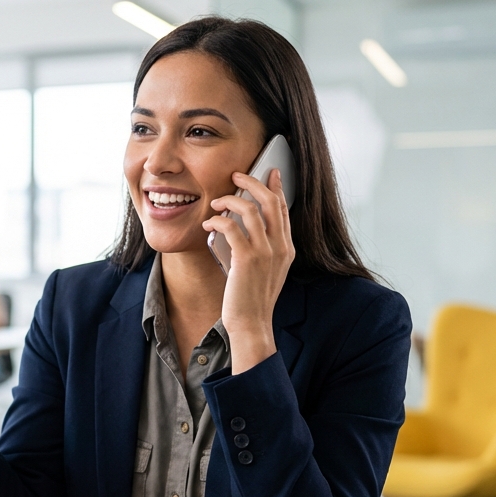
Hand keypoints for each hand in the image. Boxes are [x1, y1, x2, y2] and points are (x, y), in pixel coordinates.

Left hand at [204, 168, 293, 373]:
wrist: (251, 324)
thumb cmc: (251, 299)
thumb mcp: (263, 270)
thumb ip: (259, 247)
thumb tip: (238, 226)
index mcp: (287, 249)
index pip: (284, 209)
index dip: (276, 187)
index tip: (269, 172)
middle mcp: (281, 247)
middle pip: (271, 201)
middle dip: (253, 182)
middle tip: (237, 175)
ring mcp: (266, 253)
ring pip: (251, 209)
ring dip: (231, 200)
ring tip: (217, 201)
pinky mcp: (247, 259)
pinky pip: (231, 227)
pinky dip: (217, 221)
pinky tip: (208, 224)